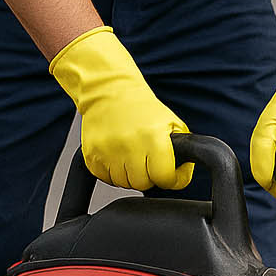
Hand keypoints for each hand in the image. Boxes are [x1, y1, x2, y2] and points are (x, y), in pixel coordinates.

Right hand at [49, 26, 192, 189]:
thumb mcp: (171, 122)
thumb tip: (183, 173)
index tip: (171, 174)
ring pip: (124, 183)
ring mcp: (108, 152)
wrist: (109, 91)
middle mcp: (130, 146)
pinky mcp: (92, 156)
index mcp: (153, 137)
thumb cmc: (141, 107)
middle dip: (150, 176)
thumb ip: (182, 148)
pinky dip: (113, 172)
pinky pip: (106, 179)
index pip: (164, 177)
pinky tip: (118, 156)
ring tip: (132, 156)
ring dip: (131, 175)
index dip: (172, 178)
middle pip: (143, 184)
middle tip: (149, 161)